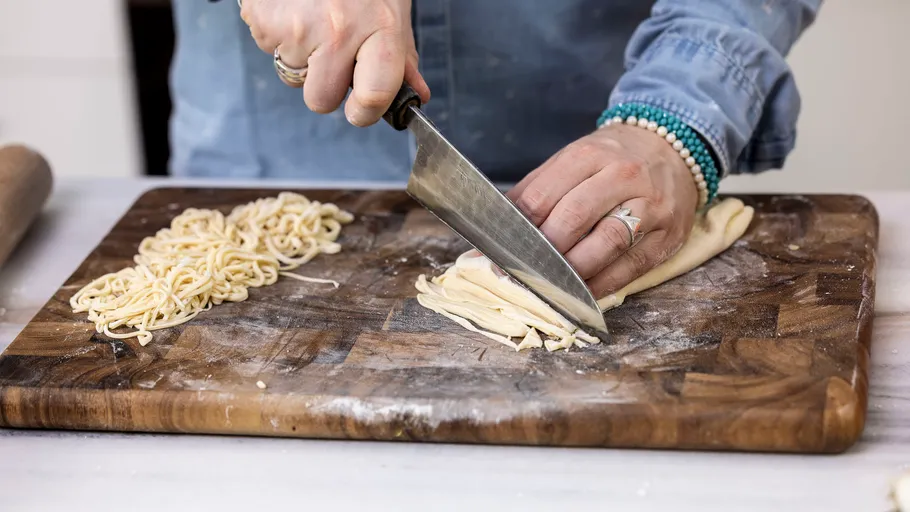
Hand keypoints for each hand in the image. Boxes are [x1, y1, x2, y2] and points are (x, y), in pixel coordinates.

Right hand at [241, 0, 430, 125]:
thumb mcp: (391, 9)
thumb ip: (402, 56)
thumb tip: (417, 95)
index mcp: (379, 28)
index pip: (374, 95)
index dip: (365, 113)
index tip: (360, 110)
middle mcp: (339, 31)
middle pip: (321, 100)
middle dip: (324, 86)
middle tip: (331, 55)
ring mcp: (298, 27)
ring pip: (292, 77)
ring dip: (301, 57)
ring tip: (312, 18)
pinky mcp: (264, 20)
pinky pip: (269, 50)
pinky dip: (279, 35)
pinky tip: (293, 8)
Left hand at [506, 124, 697, 297]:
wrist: (672, 150)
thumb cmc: (612, 162)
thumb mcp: (574, 161)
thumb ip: (538, 192)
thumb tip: (499, 230)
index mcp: (588, 155)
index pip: (542, 196)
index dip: (519, 229)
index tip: (503, 251)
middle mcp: (622, 175)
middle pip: (573, 218)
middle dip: (545, 250)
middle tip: (525, 271)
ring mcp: (650, 205)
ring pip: (607, 241)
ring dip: (574, 269)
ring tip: (553, 284)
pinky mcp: (667, 235)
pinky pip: (632, 265)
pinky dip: (604, 284)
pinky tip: (584, 293)